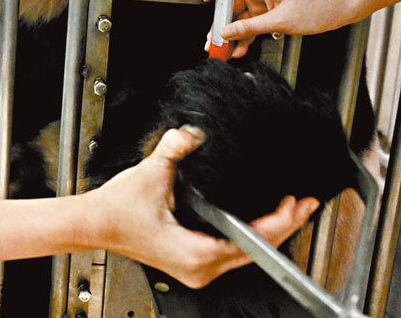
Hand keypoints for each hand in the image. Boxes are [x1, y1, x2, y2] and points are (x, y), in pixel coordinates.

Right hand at [85, 127, 318, 287]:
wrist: (95, 223)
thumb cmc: (116, 210)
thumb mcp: (151, 174)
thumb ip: (176, 148)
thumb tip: (195, 132)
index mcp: (195, 255)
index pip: (251, 242)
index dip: (279, 222)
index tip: (296, 205)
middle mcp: (200, 269)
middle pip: (255, 251)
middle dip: (284, 226)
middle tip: (305, 204)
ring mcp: (197, 269)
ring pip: (246, 254)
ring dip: (269, 231)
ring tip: (291, 210)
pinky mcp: (193, 262)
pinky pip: (232, 252)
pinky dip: (250, 234)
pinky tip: (261, 220)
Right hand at [200, 0, 347, 57]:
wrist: (339, 8)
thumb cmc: (318, 5)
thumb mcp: (280, 20)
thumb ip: (250, 28)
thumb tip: (227, 32)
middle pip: (229, 3)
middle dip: (219, 23)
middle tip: (213, 41)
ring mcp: (263, 3)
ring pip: (238, 18)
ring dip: (230, 35)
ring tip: (222, 51)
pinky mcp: (269, 14)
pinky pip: (250, 26)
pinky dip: (244, 37)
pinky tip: (238, 49)